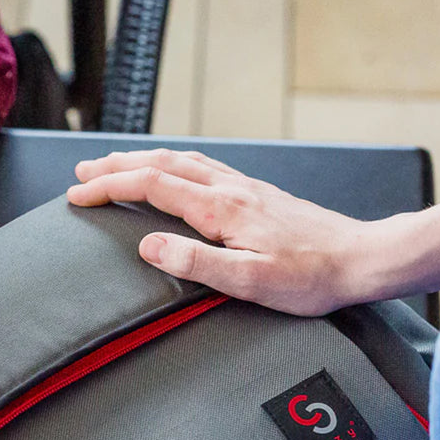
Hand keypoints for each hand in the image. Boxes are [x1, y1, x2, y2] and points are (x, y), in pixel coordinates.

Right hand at [66, 149, 367, 315]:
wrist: (362, 259)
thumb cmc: (311, 277)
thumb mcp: (251, 281)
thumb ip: (196, 262)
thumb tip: (149, 246)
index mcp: (220, 208)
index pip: (150, 185)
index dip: (108, 186)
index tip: (77, 194)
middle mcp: (228, 188)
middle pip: (159, 163)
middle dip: (115, 165)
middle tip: (82, 172)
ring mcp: (243, 186)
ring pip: (180, 159)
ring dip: (140, 159)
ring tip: (114, 164)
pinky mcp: (255, 192)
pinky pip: (201, 164)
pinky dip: (171, 161)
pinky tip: (173, 169)